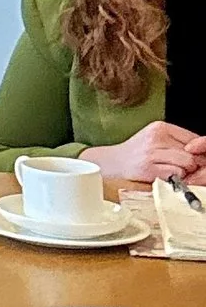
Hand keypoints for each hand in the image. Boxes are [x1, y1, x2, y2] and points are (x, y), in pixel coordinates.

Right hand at [81, 123, 205, 183]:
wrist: (110, 164)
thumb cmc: (136, 153)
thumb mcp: (156, 139)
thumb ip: (177, 143)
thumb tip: (201, 155)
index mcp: (160, 127)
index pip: (194, 139)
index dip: (198, 152)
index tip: (195, 159)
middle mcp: (155, 138)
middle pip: (192, 153)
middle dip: (192, 164)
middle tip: (182, 168)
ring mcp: (151, 153)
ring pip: (186, 164)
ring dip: (183, 172)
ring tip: (171, 172)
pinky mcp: (148, 169)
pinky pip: (175, 174)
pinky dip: (174, 179)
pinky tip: (164, 176)